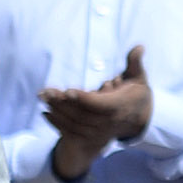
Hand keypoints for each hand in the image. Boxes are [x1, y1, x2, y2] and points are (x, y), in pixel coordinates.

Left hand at [39, 46, 150, 180]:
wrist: (139, 118)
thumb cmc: (135, 93)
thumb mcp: (138, 77)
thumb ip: (135, 63)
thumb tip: (139, 47)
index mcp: (120, 106)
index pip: (100, 105)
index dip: (83, 98)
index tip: (68, 90)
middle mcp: (109, 121)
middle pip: (82, 114)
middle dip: (62, 103)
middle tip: (45, 91)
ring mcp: (100, 130)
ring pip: (75, 123)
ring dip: (57, 111)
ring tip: (43, 97)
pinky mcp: (92, 135)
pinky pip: (73, 132)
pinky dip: (57, 123)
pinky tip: (45, 112)